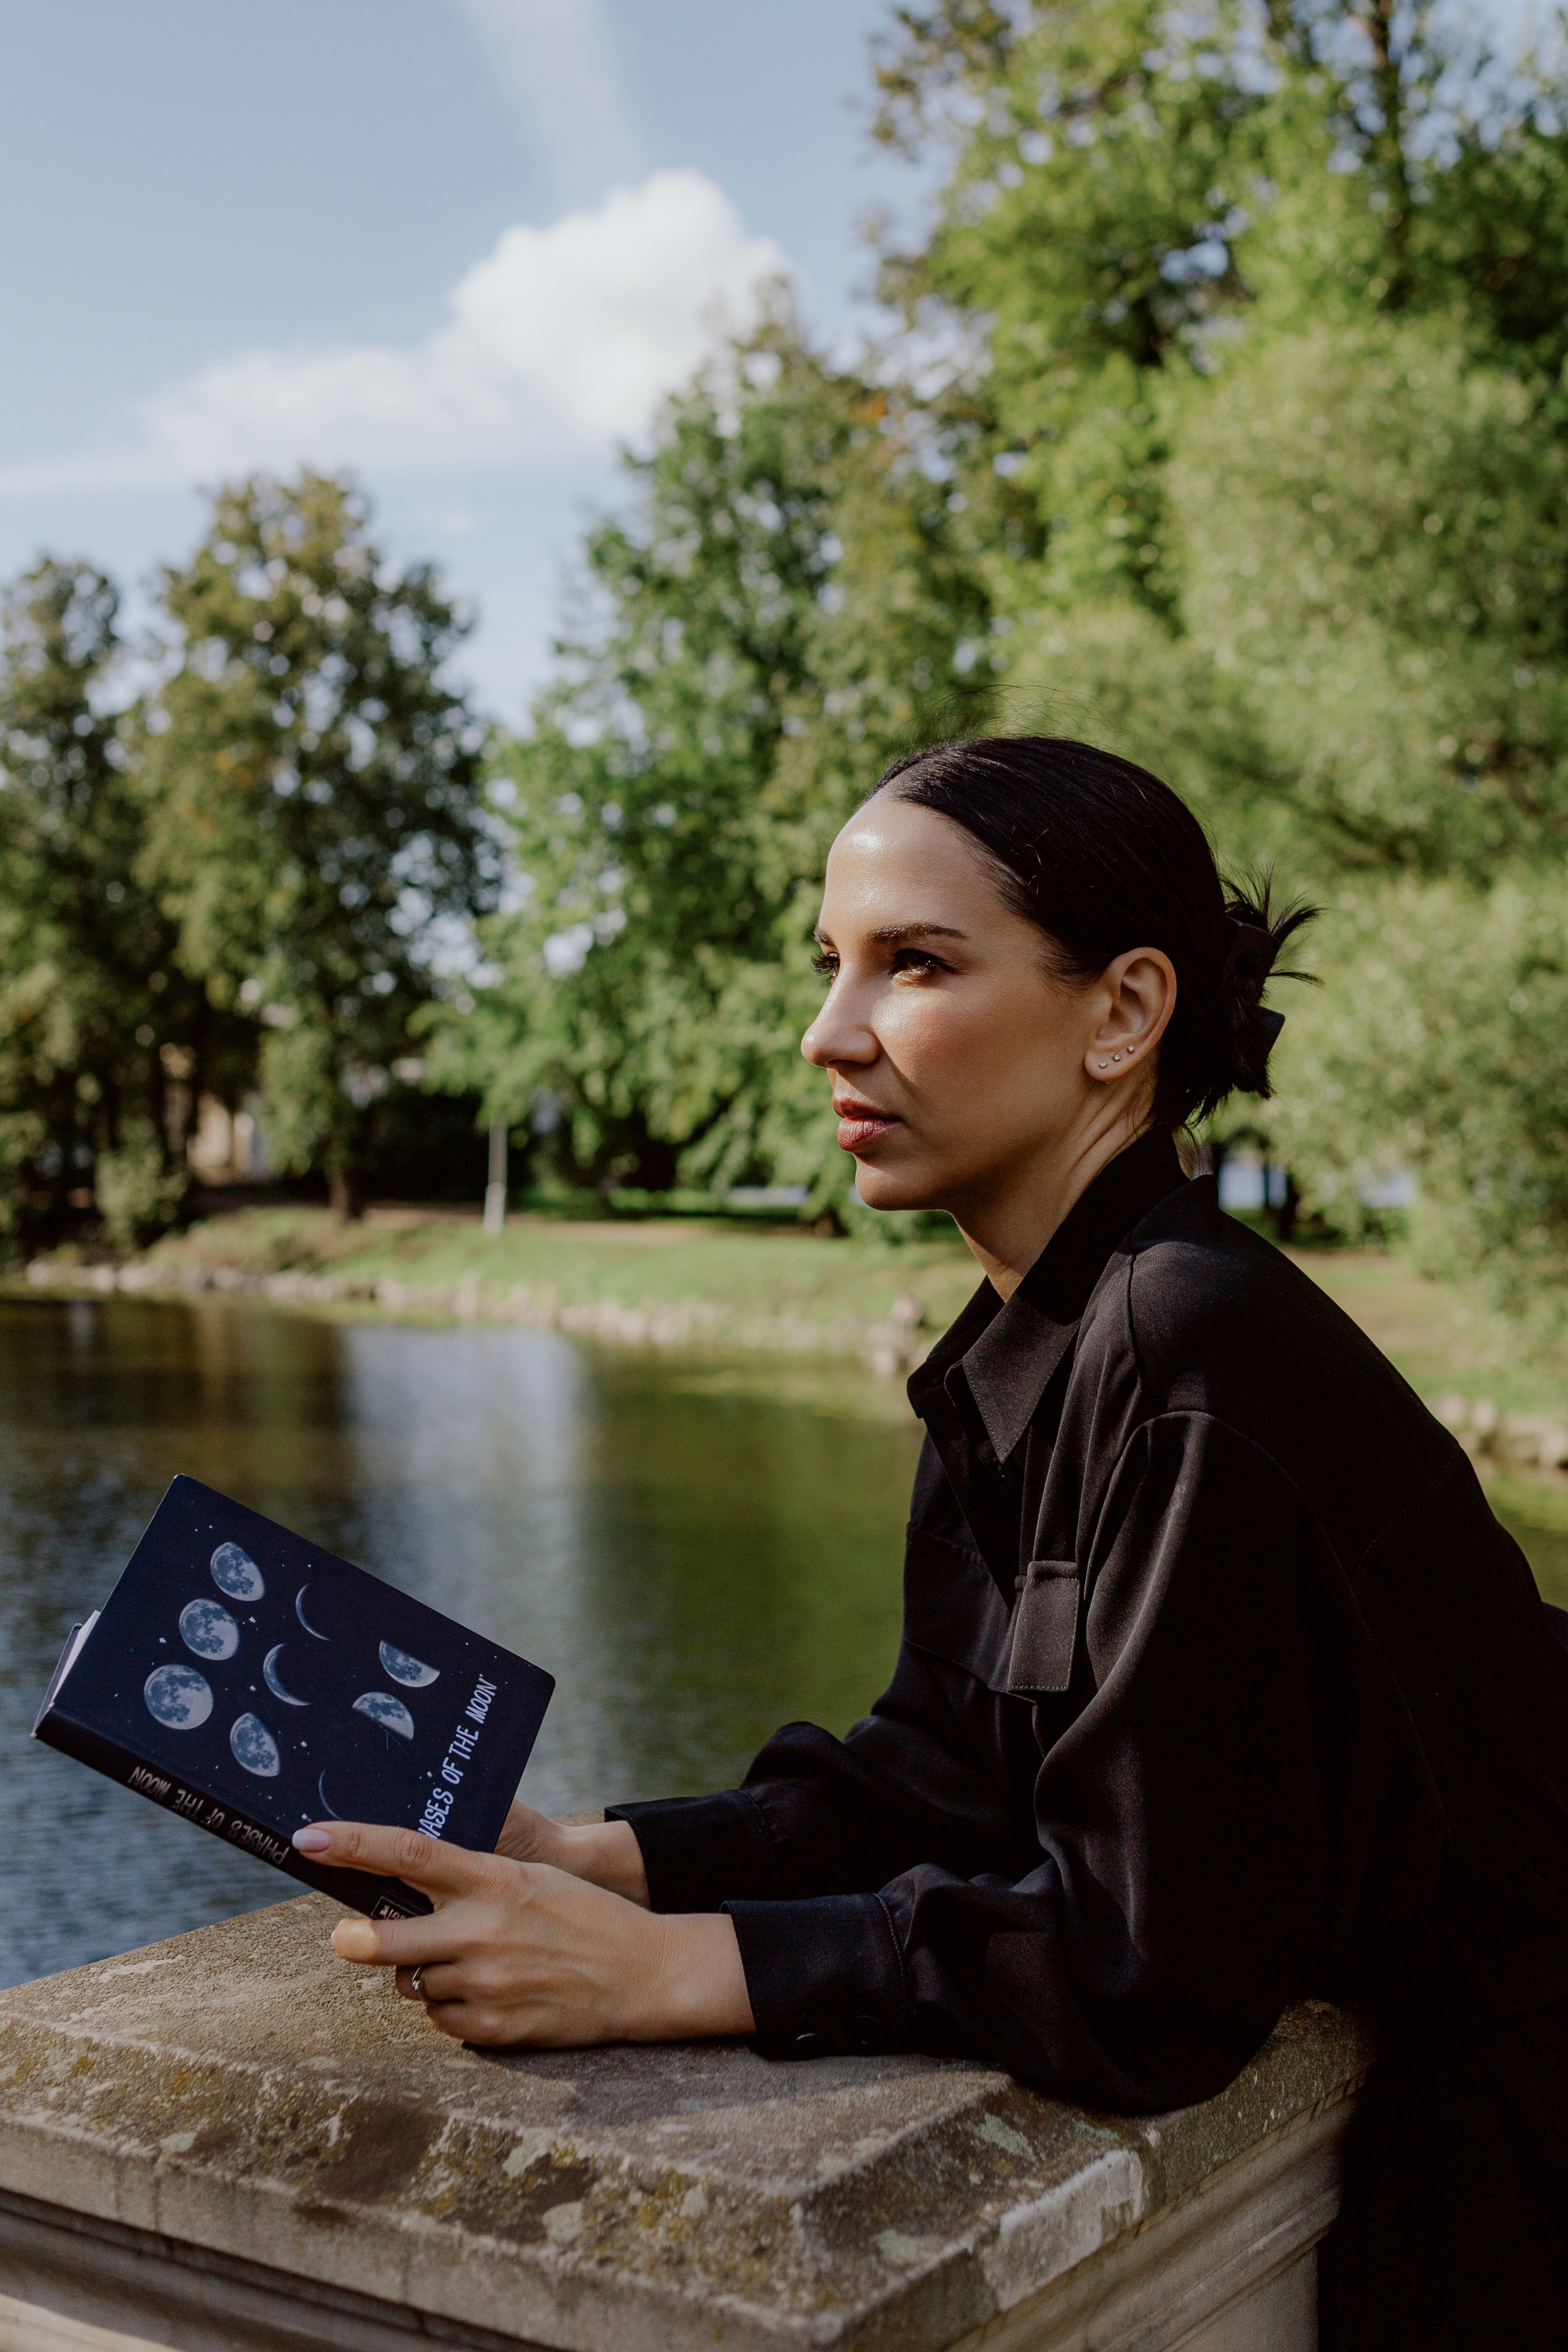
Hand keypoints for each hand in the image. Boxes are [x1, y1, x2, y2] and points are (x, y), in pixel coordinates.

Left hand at [294, 1820, 751, 2047]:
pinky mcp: (493, 2028)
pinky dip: (453, 2007)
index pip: (408, 1854)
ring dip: (425, 1975)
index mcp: (493, 1879)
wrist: (643, 1973)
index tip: (308, 1839)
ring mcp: (486, 1983)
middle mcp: (482, 1930)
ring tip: (475, 1964)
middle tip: (346, 1938)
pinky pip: (441, 2018)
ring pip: (413, 1984)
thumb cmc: (581, 1916)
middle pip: (385, 1939)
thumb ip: (469, 1883)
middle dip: (355, 1941)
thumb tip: (401, 1895)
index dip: (352, 1845)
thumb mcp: (529, 1880)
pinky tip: (493, 1992)